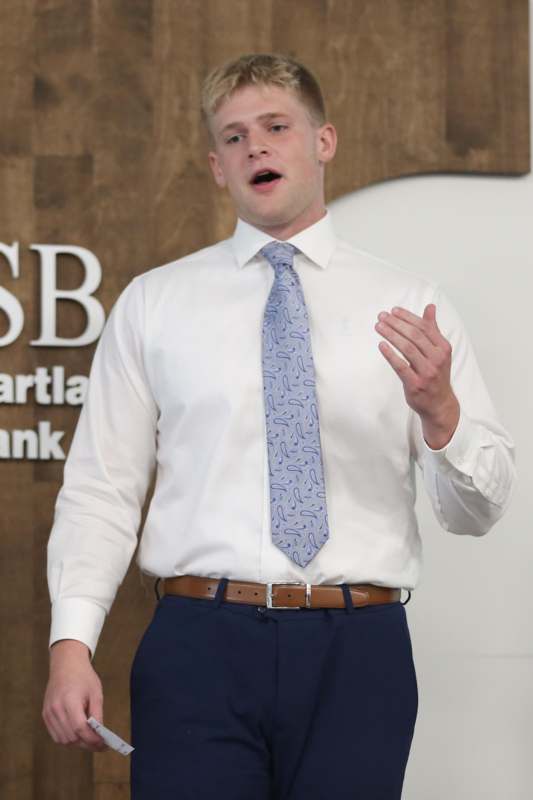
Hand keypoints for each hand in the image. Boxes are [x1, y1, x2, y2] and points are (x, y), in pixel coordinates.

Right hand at [42, 639, 108, 751]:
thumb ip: (97, 714)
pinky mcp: (45, 715)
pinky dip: (68, 739)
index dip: (92, 739)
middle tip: (100, 744)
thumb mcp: (95, 693)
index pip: (80, 728)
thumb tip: (100, 735)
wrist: (66, 664)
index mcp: (69, 700)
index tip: (104, 744)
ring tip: (90, 739)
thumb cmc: (83, 676)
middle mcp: (56, 709)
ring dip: (78, 743)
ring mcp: (48, 713)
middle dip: (87, 744)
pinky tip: (79, 734)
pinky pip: (56, 735)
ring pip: (63, 740)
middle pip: (71, 737)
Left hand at [375, 303, 459, 447]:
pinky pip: (401, 366)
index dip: (407, 317)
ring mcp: (427, 372)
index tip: (393, 310)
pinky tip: (381, 345)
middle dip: (396, 324)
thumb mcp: (439, 351)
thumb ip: (433, 328)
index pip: (424, 327)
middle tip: (382, 316)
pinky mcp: (415, 384)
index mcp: (443, 348)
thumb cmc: (437, 374)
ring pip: (407, 348)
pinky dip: (390, 354)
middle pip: (414, 336)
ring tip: (379, 327)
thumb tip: (430, 307)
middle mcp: (437, 359)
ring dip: (391, 335)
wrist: (440, 404)